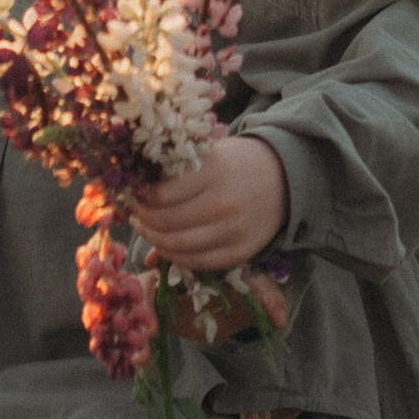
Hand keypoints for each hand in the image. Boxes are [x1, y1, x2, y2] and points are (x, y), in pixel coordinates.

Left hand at [136, 128, 288, 275]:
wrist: (285, 177)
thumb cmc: (238, 162)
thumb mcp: (210, 155)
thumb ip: (177, 175)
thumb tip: (139, 200)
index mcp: (213, 171)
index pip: (161, 194)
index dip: (140, 198)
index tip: (134, 194)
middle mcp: (223, 202)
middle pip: (166, 222)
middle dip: (142, 221)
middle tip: (135, 214)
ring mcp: (233, 230)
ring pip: (178, 246)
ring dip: (154, 240)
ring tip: (147, 230)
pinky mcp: (241, 251)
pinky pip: (198, 262)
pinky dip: (175, 257)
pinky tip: (166, 245)